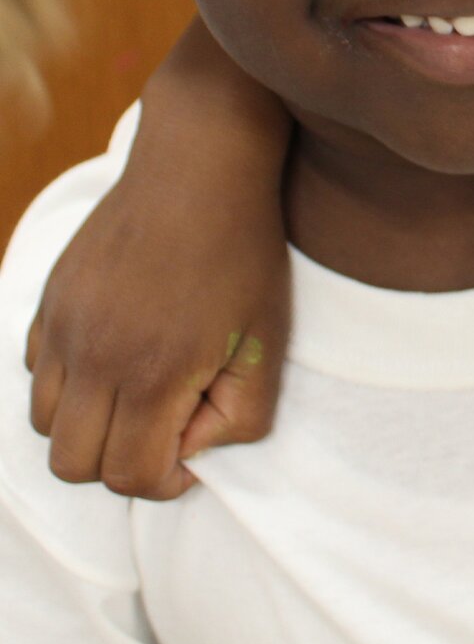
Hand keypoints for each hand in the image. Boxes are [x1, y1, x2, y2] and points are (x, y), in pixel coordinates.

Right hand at [25, 18, 291, 499]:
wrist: (202, 164)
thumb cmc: (246, 250)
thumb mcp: (267, 340)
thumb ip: (238, 416)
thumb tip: (191, 452)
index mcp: (152, 371)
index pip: (130, 477)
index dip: (169, 479)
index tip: (196, 446)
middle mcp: (93, 355)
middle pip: (74, 465)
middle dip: (122, 462)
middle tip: (168, 423)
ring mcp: (62, 324)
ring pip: (46, 423)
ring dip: (90, 425)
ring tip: (142, 388)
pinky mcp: (50, 298)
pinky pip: (37, 371)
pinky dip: (69, 381)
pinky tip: (118, 350)